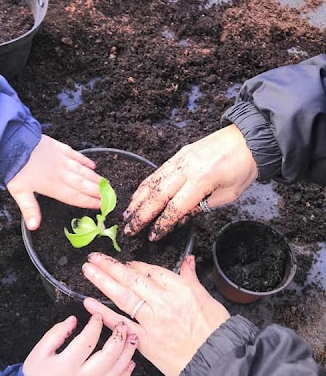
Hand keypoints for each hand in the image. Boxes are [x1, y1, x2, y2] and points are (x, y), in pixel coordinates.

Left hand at [7, 135, 100, 229]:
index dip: (88, 202)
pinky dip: (85, 160)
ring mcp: (61, 159)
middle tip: (110, 196)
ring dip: (95, 178)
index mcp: (53, 186)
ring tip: (106, 184)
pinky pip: (76, 155)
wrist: (12, 143)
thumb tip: (34, 227)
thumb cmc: (14, 169)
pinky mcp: (59, 147)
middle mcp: (61, 174)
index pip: (74, 197)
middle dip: (98, 191)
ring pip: (82, 171)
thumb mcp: (19, 192)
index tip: (101, 206)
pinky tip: (93, 165)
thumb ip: (29, 209)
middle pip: (83, 185)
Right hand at [23, 314, 136, 375]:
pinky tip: (130, 363)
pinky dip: (125, 375)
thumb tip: (73, 320)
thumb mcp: (38, 351)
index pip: (87, 340)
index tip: (97, 317)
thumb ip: (56, 333)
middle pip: (108, 356)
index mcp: (66, 365)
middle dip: (119, 337)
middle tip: (122, 325)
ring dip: (127, 354)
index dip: (95, 325)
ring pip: (116, 372)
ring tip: (133, 339)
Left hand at [82, 254, 229, 375]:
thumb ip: (191, 278)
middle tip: (94, 258)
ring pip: (123, 296)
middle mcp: (164, 302)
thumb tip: (188, 261)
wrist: (216, 364)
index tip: (123, 264)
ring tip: (88, 270)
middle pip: (131, 279)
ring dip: (102, 281)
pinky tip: (89, 303)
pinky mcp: (145, 341)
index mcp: (180, 289)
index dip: (133, 266)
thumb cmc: (216, 333)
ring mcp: (152, 322)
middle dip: (110, 266)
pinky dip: (103, 313)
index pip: (150, 271)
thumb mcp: (207, 299)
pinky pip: (120, 324)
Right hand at [124, 124, 257, 240]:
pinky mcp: (178, 154)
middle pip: (157, 195)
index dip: (162, 224)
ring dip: (137, 200)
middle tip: (129, 229)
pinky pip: (157, 172)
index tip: (152, 236)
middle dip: (141, 214)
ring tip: (127, 215)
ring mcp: (180, 159)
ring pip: (152, 182)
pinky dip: (145, 185)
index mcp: (202, 180)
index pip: (175, 207)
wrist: (248, 139)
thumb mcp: (229, 195)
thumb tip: (179, 218)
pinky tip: (137, 196)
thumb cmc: (243, 169)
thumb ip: (202, 207)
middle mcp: (187, 168)